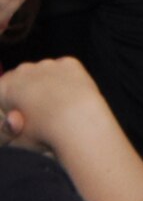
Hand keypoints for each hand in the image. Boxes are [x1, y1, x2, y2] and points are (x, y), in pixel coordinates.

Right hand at [0, 57, 115, 154]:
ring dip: (47, 85)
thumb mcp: (14, 138)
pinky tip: (70, 96)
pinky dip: (66, 80)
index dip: (9, 107)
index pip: (2, 93)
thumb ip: (7, 127)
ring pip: (43, 73)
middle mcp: (23, 70)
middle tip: (39, 113)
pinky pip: (64, 70)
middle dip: (27, 93)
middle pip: (21, 80)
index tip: (20, 118)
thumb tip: (12, 119)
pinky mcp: (69, 63)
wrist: (77, 121)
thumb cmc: (44, 132)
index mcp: (4, 87)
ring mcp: (47, 64)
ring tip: (57, 107)